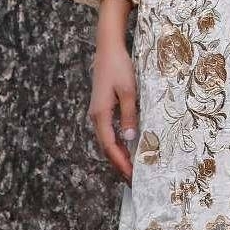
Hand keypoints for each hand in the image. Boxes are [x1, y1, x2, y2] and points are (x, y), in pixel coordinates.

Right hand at [89, 24, 137, 183]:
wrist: (108, 49)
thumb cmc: (119, 67)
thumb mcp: (128, 91)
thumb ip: (129, 115)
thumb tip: (130, 138)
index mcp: (100, 115)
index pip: (110, 146)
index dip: (121, 163)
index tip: (132, 176)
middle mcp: (96, 117)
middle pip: (106, 147)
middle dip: (119, 164)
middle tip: (133, 180)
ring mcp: (98, 113)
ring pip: (107, 141)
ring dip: (118, 156)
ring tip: (131, 169)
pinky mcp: (102, 108)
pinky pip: (109, 132)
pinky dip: (117, 144)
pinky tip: (128, 148)